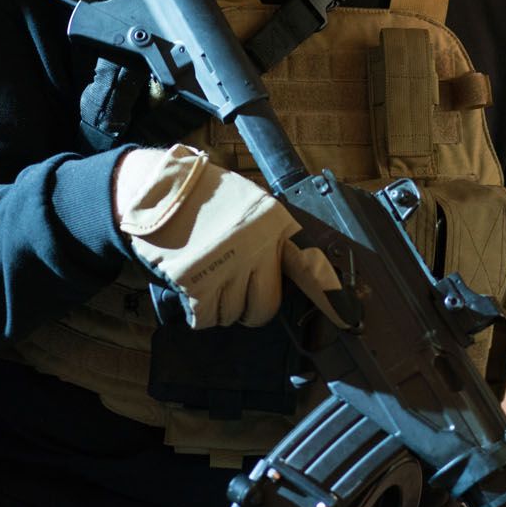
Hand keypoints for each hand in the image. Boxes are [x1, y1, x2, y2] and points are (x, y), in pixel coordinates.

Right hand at [114, 144, 345, 327]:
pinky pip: (206, 318)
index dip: (330, 294)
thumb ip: (270, 235)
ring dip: (221, 306)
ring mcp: (225, 265)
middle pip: (265, 306)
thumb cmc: (205, 195)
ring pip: (233, 315)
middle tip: (235, 288)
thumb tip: (287, 270)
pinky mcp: (195, 281)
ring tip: (208, 275)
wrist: (157, 188)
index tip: (348, 318)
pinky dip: (199, 312)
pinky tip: (191, 286)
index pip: (308, 263)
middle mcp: (254, 246)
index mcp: (273, 223)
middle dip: (251, 307)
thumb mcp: (250, 202)